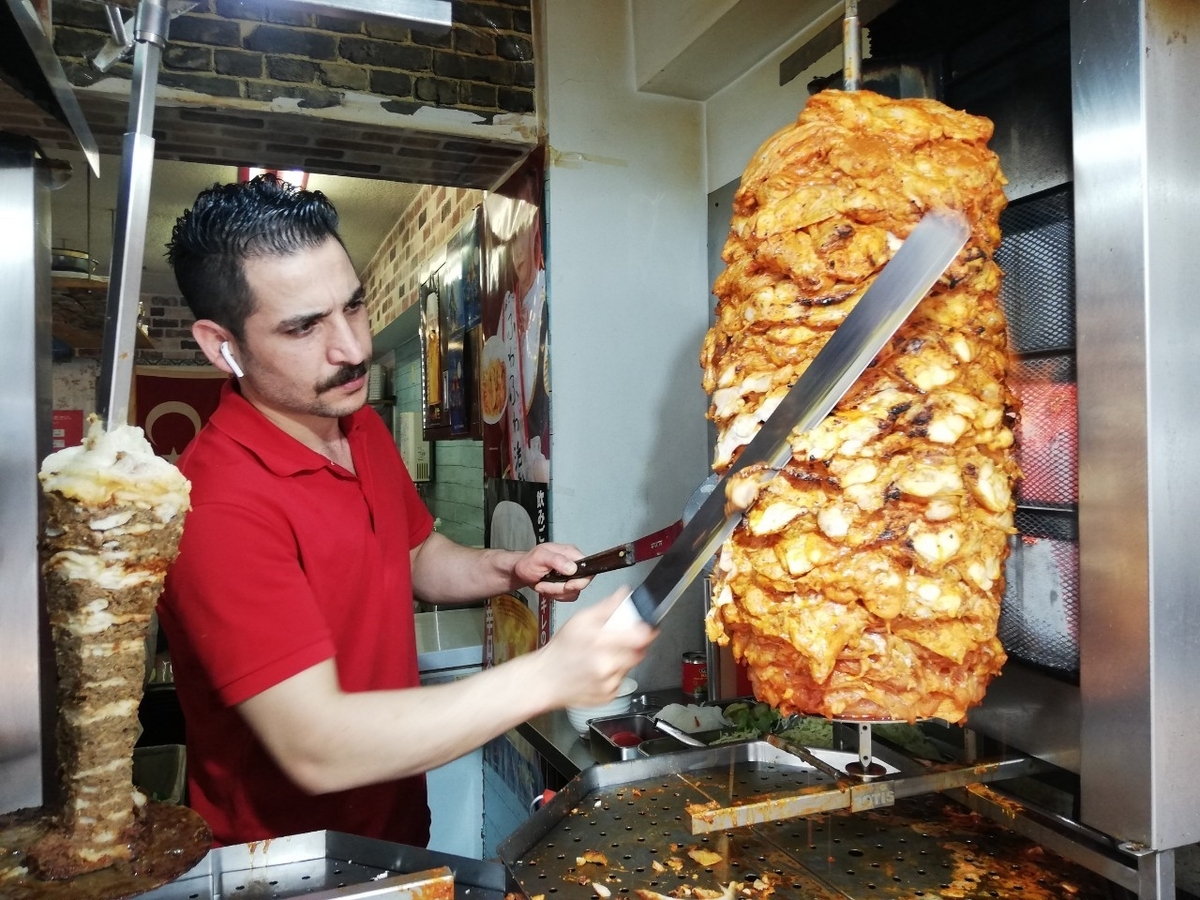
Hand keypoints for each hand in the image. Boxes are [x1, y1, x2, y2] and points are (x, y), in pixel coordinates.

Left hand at [513, 542, 592, 600]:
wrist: (521, 572)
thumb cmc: (529, 562)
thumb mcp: (540, 557)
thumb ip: (557, 560)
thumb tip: (572, 567)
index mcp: (572, 554)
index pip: (588, 568)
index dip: (580, 580)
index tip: (566, 585)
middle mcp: (574, 565)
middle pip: (580, 583)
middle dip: (560, 588)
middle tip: (544, 584)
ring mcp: (571, 576)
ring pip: (573, 592)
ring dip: (554, 592)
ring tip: (542, 585)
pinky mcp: (566, 586)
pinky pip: (567, 597)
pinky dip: (554, 596)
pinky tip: (546, 589)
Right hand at [535, 589, 656, 709]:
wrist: (544, 679)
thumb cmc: (561, 649)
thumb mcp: (580, 620)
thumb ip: (607, 607)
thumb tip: (625, 594)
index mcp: (601, 642)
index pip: (641, 637)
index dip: (648, 631)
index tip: (648, 628)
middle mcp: (607, 665)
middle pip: (640, 652)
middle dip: (634, 645)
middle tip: (619, 642)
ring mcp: (608, 683)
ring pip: (630, 667)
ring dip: (623, 660)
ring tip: (603, 656)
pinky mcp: (609, 696)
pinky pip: (621, 681)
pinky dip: (615, 674)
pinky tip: (599, 670)